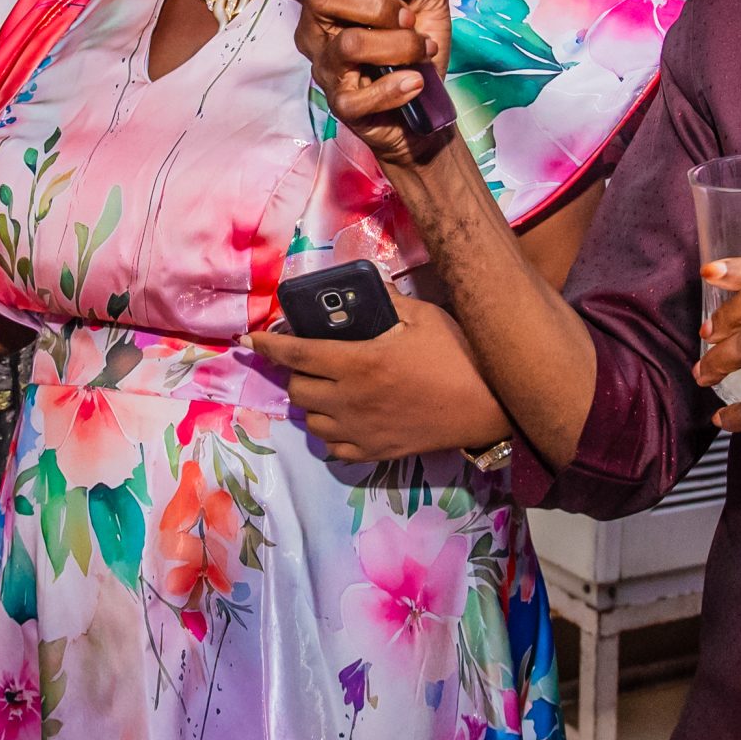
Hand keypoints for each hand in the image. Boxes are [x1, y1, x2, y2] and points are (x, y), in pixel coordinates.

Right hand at [238, 0, 453, 165]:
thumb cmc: (417, 50)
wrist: (431, 107)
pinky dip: (397, 86)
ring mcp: (327, 71)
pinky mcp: (341, 106)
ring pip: (351, 43)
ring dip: (400, 45)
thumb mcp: (427, 2)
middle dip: (377, 4)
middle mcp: (320, 35)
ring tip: (420, 52)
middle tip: (409, 20)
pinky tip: (414, 82)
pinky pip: (362, 94)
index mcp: (334, 6)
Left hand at [244, 295, 512, 464]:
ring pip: (310, 420)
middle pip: (298, 388)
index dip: (268, 346)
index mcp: (359, 362)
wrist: (489, 407)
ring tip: (327, 387)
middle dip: (296, 370)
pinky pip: (332, 447)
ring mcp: (360, 430)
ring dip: (311, 401)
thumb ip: (385, 301)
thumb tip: (362, 288)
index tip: (251, 340)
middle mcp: (350, 399)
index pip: (296, 353)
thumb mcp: (423, 316)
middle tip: (310, 359)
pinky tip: (343, 417)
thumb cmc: (458, 355)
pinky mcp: (374, 452)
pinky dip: (329, 431)